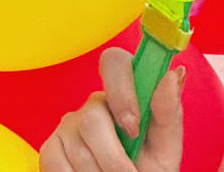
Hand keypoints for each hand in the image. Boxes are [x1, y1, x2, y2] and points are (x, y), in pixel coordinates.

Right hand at [39, 48, 182, 171]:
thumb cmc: (150, 168)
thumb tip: (173, 74)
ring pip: (76, 145)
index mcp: (126, 92)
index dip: (121, 93)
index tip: (134, 129)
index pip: (115, 63)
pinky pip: (55, 161)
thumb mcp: (166, 144)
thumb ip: (168, 111)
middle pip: (91, 116)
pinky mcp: (50, 147)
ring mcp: (69, 124)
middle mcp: (95, 103)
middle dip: (113, 155)